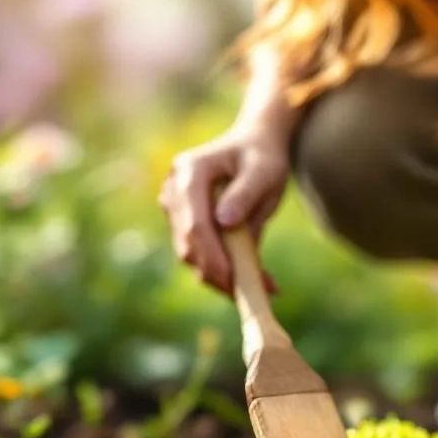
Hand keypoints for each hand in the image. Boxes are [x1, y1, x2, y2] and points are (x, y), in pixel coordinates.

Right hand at [158, 125, 289, 294]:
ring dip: (220, 276)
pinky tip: (253, 280)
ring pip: (190, 255)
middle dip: (216, 272)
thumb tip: (224, 222)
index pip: (194, 222)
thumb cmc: (262, 157)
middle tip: (252, 292)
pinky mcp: (182, 223)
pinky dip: (223, 270)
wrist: (253, 146)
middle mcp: (174, 190)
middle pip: (188, 244)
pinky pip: (199, 254)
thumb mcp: (264, 171)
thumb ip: (245, 194)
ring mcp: (174, 208)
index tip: (233, 278)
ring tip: (259, 286)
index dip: (211, 255)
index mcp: (190, 171)